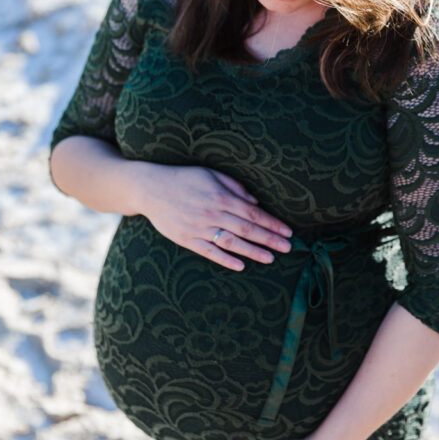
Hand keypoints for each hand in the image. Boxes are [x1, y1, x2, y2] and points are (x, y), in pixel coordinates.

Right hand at [132, 163, 292, 270]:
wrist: (149, 188)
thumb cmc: (184, 178)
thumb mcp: (212, 174)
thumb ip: (235, 187)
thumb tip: (255, 203)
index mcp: (221, 197)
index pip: (253, 214)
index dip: (272, 224)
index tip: (288, 231)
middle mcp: (212, 213)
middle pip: (247, 229)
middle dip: (270, 239)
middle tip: (288, 247)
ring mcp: (198, 228)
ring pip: (231, 243)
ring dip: (253, 252)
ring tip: (271, 258)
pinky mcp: (186, 239)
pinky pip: (209, 252)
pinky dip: (225, 259)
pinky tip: (241, 265)